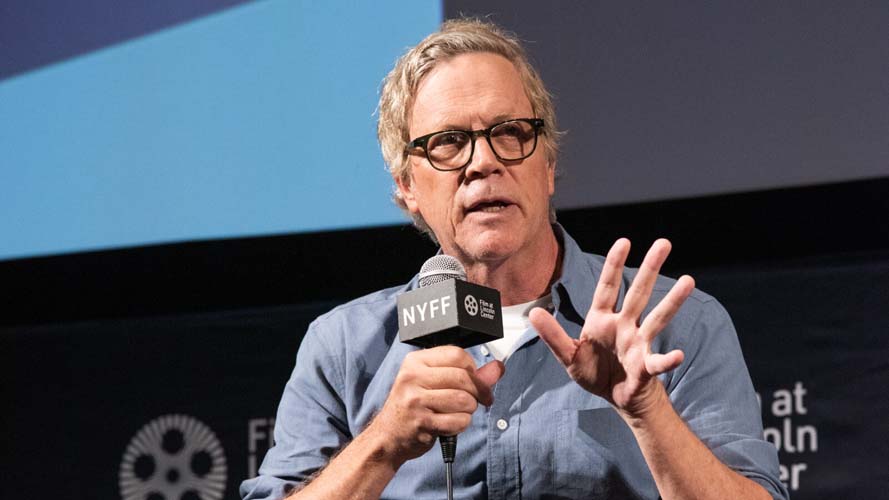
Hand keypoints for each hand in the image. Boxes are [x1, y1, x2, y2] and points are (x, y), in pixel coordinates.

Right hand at [369, 346, 503, 463]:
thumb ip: (469, 374)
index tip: (476, 381)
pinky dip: (461, 425)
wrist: (388, 436)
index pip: (457, 354)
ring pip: (464, 400)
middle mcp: (413, 377)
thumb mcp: (436, 383)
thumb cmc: (415, 407)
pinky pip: (458, 421)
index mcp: (416, 361)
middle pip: (463, 378)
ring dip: (469, 410)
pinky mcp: (421, 422)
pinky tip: (449, 425)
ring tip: (458, 412)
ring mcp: (415, 400)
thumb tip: (498, 368)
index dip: (474, 369)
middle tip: (478, 401)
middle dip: (477, 392)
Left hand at [529, 238, 694, 418]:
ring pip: (657, 317)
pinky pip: (658, 361)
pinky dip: (667, 359)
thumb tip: (532, 314)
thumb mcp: (568, 355)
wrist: (616, 398)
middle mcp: (624, 326)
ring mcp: (638, 344)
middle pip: (638, 293)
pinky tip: (677, 354)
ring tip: (689, 281)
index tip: (624, 241)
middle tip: (664, 243)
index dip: (614, 264)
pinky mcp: (646, 366)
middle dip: (650, 268)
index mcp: (602, 320)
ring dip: (672, 301)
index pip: (608, 286)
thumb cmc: (594, 372)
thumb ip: (552, 335)